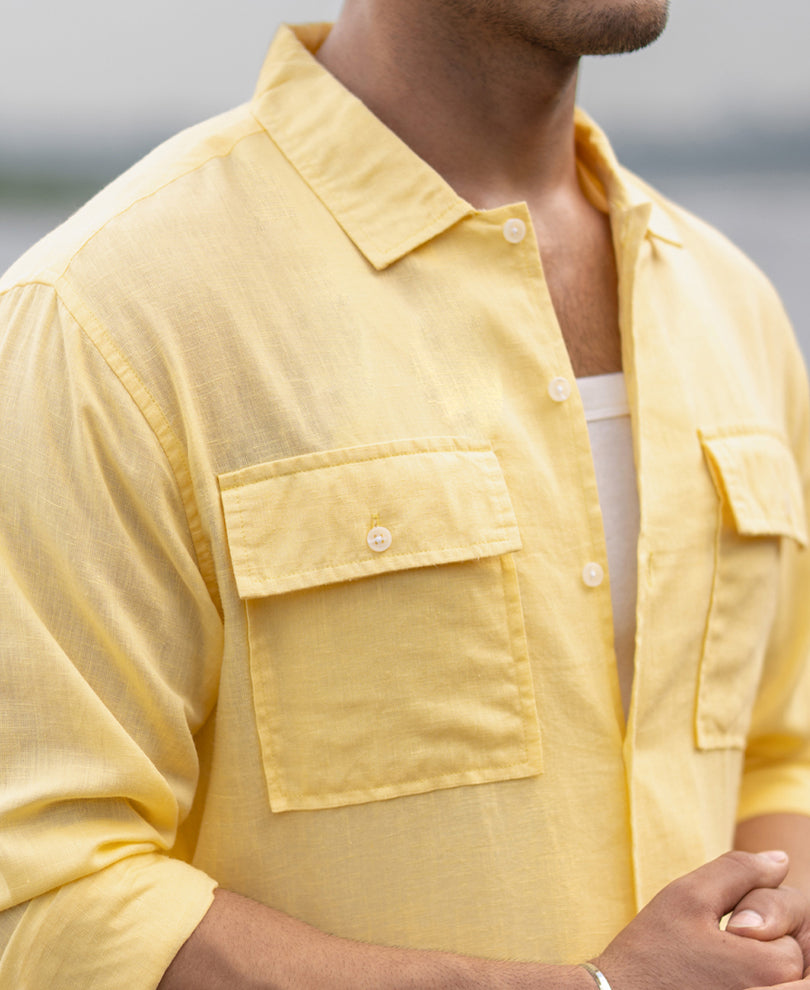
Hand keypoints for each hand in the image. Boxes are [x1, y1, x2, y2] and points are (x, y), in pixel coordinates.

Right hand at [591, 851, 803, 989]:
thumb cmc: (651, 953)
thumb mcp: (688, 896)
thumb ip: (739, 871)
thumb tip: (781, 859)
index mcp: (767, 972)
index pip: (791, 937)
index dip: (755, 921)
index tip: (723, 930)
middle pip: (791, 966)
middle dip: (761, 948)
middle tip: (718, 949)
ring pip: (778, 983)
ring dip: (756, 968)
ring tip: (715, 969)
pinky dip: (745, 982)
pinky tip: (713, 981)